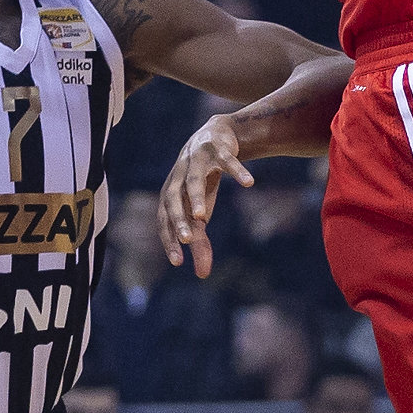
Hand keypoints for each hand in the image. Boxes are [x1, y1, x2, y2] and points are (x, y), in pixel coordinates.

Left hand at [158, 113, 252, 273]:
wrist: (217, 138)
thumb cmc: (203, 182)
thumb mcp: (202, 212)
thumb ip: (200, 242)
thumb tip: (202, 275)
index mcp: (171, 193)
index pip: (164, 219)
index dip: (169, 238)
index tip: (177, 261)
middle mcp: (178, 176)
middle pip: (172, 198)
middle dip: (178, 219)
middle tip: (188, 240)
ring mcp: (196, 161)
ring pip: (193, 179)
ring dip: (196, 197)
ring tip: (202, 217)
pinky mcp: (217, 148)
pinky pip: (227, 160)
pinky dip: (237, 170)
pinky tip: (249, 183)